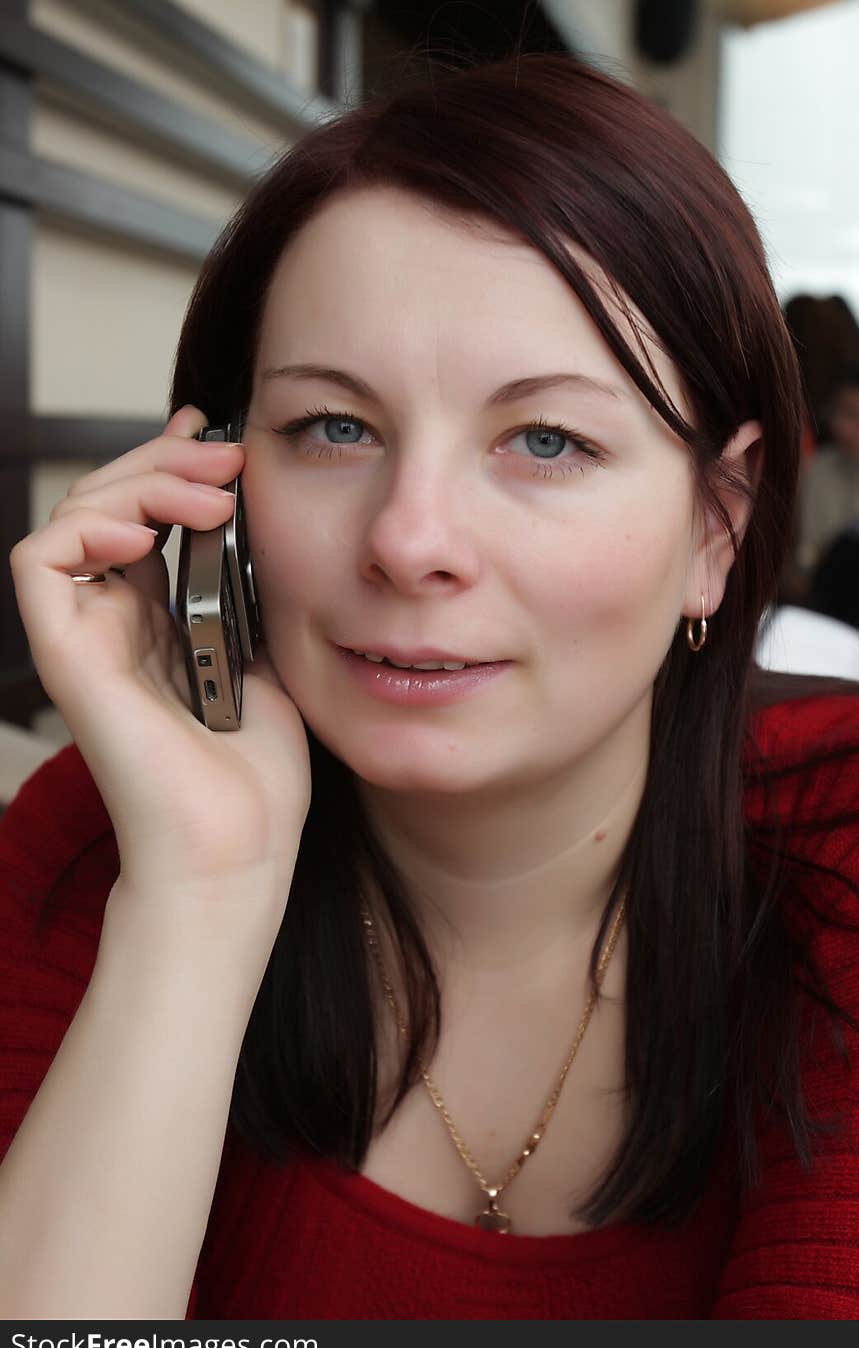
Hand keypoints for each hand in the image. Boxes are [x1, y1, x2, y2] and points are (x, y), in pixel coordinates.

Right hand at [10, 407, 310, 955]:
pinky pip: (38, 564)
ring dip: (137, 485)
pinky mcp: (66, 657)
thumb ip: (246, 596)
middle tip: (225, 456)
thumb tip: (249, 525)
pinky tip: (144, 535)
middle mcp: (115, 623)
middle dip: (165, 463)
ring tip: (206, 496)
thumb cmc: (257, 777)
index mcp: (159, 623)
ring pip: (73, 517)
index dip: (170, 467)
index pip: (145, 519)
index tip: (221, 435)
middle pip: (109, 505)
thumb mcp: (269, 660)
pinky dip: (82, 529)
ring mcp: (87, 638)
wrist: (238, 850)